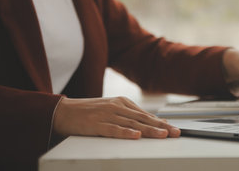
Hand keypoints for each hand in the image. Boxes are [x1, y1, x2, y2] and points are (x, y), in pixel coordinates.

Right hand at [53, 96, 180, 138]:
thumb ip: (130, 116)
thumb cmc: (89, 113)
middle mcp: (117, 107)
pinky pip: (113, 129)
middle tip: (175, 133)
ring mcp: (107, 115)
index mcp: (122, 102)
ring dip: (148, 130)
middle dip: (161, 126)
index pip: (145, 115)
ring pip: (132, 124)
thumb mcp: (112, 110)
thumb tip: (152, 122)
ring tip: (162, 135)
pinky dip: (125, 133)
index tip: (175, 128)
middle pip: (142, 119)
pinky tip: (135, 136)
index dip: (161, 122)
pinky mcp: (96, 124)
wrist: (63, 111)